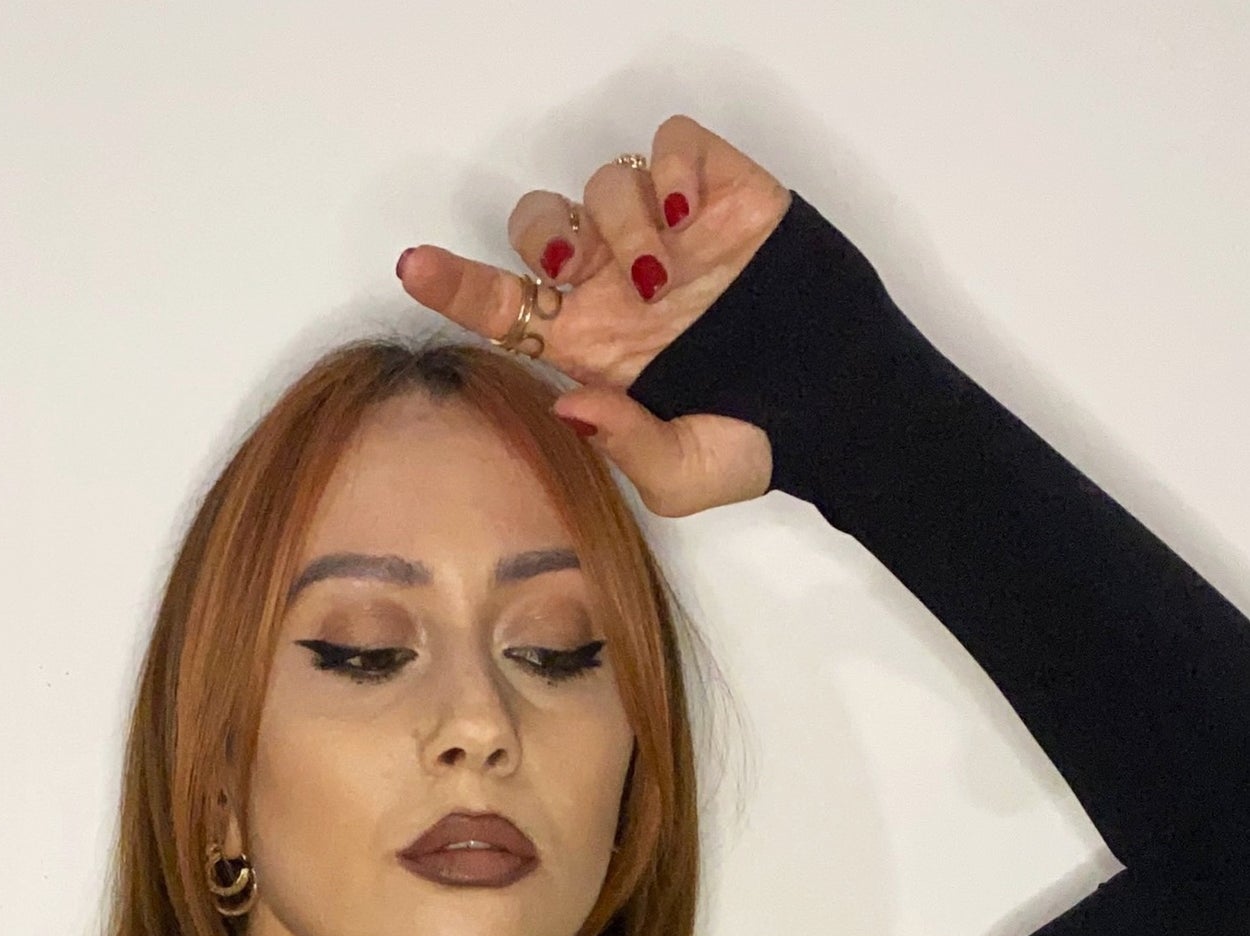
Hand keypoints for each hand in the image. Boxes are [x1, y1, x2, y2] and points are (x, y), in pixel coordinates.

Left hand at [394, 112, 789, 518]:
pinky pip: (669, 143)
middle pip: (538, 223)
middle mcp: (615, 281)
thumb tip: (567, 405)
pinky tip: (693, 221)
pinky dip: (673, 170)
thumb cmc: (752, 441)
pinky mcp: (718, 188)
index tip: (413, 268)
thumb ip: (622, 445)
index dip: (453, 285)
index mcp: (590, 344)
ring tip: (666, 276)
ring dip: (621, 223)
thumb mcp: (680, 476)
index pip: (502, 306)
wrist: (838, 405)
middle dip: (541, 237)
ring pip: (602, 182)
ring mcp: (664, 231)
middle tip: (570, 271)